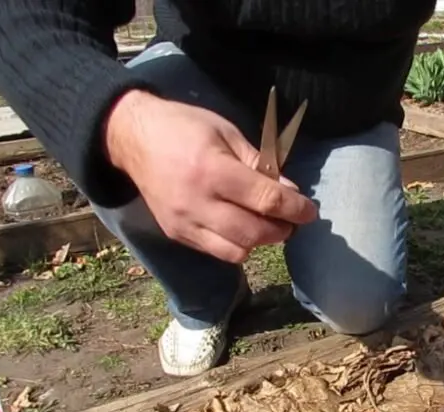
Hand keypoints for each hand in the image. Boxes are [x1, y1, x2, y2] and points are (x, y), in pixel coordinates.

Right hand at [103, 90, 317, 263]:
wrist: (133, 139)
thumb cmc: (185, 128)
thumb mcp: (227, 133)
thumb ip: (259, 165)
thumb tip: (290, 192)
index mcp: (213, 170)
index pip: (265, 201)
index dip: (295, 209)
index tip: (309, 212)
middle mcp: (197, 202)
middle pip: (254, 233)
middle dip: (281, 230)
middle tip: (290, 220)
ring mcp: (184, 223)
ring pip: (236, 251)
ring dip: (259, 242)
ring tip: (265, 224)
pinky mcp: (176, 234)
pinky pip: (216, 252)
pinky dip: (236, 245)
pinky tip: (240, 226)